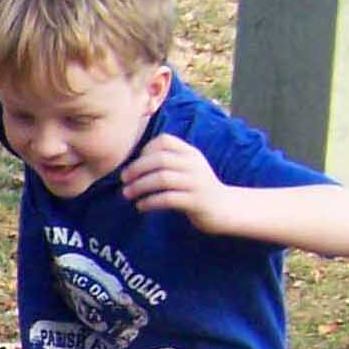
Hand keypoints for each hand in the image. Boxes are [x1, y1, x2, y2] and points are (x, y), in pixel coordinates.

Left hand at [121, 134, 235, 232]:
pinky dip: (150, 202)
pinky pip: (168, 198)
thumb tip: (133, 165)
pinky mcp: (196, 201)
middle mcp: (194, 165)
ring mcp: (196, 183)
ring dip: (139, 186)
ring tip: (127, 194)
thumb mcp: (187, 169)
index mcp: (190, 154)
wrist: (224, 208)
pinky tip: (140, 206)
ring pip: (162, 178)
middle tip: (123, 180)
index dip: (145, 150)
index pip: (164, 141)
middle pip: (159, 159)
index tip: (135, 164)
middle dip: (136, 169)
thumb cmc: (197, 188)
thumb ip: (168, 162)